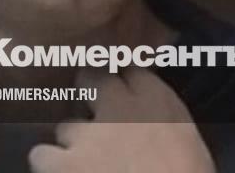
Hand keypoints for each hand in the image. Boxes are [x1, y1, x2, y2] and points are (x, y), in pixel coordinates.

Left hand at [28, 68, 214, 172]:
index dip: (125, 81)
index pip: (133, 71)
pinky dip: (50, 163)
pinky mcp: (63, 163)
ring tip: (81, 160)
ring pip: (66, 126)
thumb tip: (154, 127)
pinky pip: (42, 155)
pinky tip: (61, 170)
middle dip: (89, 90)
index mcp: (157, 101)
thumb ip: (167, 124)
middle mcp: (118, 106)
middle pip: (91, 78)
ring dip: (73, 142)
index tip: (124, 90)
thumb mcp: (191, 143)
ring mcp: (86, 135)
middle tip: (94, 112)